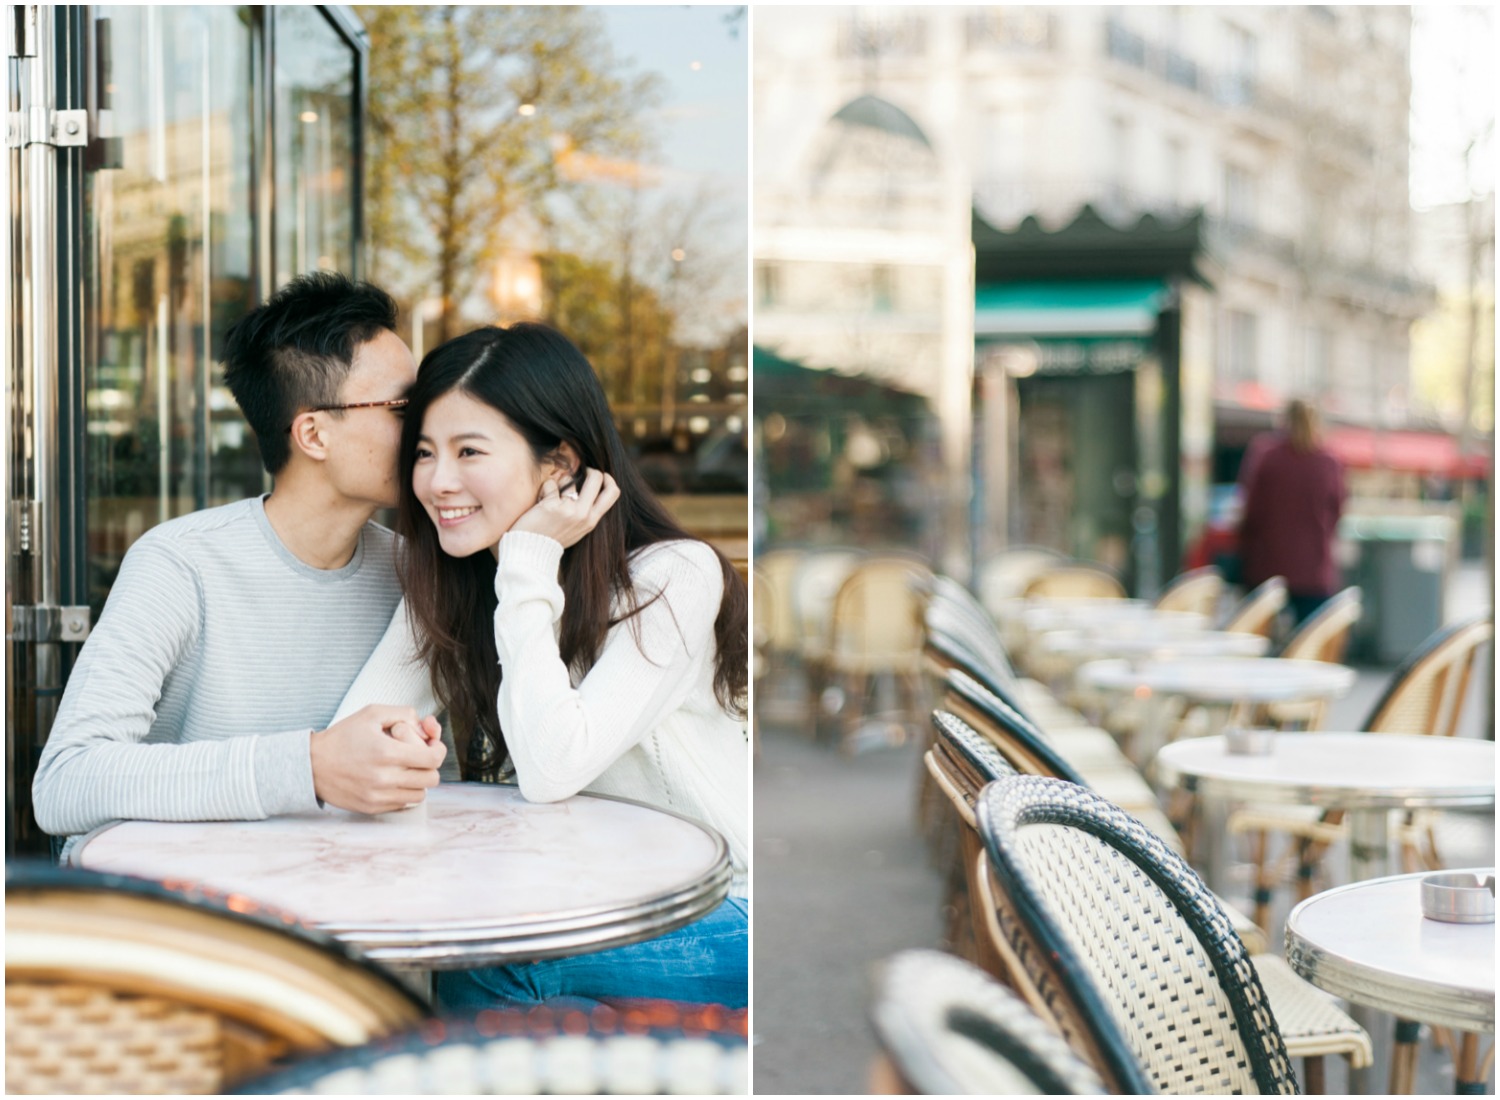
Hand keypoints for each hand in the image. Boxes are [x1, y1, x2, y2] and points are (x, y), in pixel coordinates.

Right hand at [310, 705, 444, 814]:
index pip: (433, 759)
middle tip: (419, 757)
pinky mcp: (372, 808)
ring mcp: (378, 796)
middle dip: (430, 765)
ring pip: (420, 795)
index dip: (438, 750)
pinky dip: (403, 792)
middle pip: (431, 779)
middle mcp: (384, 778)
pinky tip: (392, 779)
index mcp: (387, 752)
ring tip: (405, 769)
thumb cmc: (343, 736)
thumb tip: (427, 728)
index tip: (432, 746)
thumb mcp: (372, 713)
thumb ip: (405, 715)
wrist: (311, 765)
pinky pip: (403, 804)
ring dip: (418, 781)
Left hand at [509, 467, 619, 549]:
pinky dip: (544, 489)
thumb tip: (592, 485)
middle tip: (581, 472)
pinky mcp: (551, 505)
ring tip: (551, 496)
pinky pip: (550, 484)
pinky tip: (540, 502)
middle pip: (597, 478)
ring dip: (559, 482)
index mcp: (591, 520)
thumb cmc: (553, 537)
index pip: (613, 492)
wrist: (532, 551)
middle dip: (589, 470)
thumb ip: (587, 511)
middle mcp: (583, 514)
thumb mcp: (578, 528)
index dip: (608, 478)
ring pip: (569, 478)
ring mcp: (568, 509)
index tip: (599, 475)